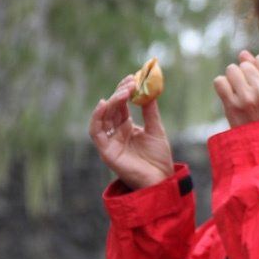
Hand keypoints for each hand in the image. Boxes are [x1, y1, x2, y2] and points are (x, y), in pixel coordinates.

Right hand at [89, 75, 174, 189]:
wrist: (161, 180)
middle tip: (131, 82)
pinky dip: (97, 117)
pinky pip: (96, 132)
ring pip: (103, 117)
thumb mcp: (156, 130)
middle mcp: (115, 133)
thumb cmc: (158, 158)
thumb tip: (148, 90)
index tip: (133, 77)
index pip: (121, 105)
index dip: (125, 91)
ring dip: (112, 102)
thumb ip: (150, 111)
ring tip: (124, 91)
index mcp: (126, 127)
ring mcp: (110, 142)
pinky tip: (104, 104)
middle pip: (112, 108)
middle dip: (120, 93)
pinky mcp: (106, 152)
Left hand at [214, 50, 258, 126]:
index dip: (258, 69)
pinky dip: (222, 86)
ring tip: (239, 92)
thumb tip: (243, 53)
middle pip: (244, 65)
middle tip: (249, 92)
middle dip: (244, 75)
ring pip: (231, 70)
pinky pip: (220, 81)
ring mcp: (247, 97)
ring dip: (232, 79)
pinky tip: (229, 95)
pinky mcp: (232, 105)